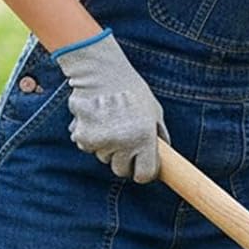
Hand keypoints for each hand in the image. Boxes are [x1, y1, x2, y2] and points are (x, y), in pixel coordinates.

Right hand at [53, 28, 168, 183]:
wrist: (101, 73)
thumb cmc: (132, 91)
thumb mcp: (155, 112)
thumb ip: (159, 136)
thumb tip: (166, 158)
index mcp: (144, 139)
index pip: (144, 175)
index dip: (143, 172)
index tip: (141, 166)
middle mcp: (123, 143)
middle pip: (121, 170)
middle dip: (124, 160)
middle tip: (124, 141)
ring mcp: (101, 142)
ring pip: (104, 158)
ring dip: (107, 147)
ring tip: (110, 124)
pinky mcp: (83, 137)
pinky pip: (88, 147)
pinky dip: (91, 139)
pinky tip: (96, 121)